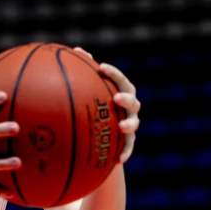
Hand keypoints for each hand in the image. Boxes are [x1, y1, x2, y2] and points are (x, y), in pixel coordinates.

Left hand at [74, 47, 140, 163]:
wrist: (104, 131)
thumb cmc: (96, 103)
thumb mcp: (90, 89)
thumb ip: (85, 71)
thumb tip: (76, 50)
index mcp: (120, 91)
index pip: (120, 80)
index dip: (113, 73)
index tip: (102, 67)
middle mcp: (129, 106)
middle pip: (133, 100)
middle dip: (126, 98)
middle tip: (116, 98)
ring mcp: (130, 123)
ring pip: (134, 122)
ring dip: (129, 123)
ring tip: (122, 126)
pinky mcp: (128, 141)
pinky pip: (129, 147)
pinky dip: (126, 152)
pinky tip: (119, 160)